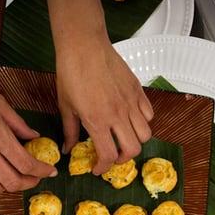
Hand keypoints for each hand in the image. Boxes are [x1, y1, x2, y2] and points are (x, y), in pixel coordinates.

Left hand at [56, 37, 153, 174]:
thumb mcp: (66, 106)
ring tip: (123, 138)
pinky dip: (143, 122)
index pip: (108, 155)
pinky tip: (131, 119)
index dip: (103, 167)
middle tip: (112, 156)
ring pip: (146, 134)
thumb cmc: (71, 73)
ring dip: (135, 141)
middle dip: (122, 159)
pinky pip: (149, 114)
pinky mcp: (138, 90)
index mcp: (97, 121)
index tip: (97, 168)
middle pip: (133, 150)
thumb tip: (68, 149)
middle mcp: (118, 114)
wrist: (84, 45)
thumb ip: (70, 131)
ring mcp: (131, 102)